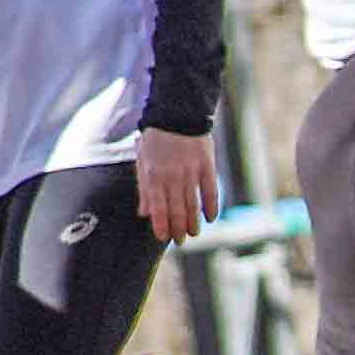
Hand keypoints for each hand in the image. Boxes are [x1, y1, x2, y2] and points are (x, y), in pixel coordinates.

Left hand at [135, 129, 218, 244]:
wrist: (177, 113)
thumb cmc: (156, 139)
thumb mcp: (143, 161)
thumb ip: (144, 188)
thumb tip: (144, 213)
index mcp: (153, 175)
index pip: (158, 207)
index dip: (161, 225)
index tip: (163, 237)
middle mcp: (172, 176)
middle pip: (176, 209)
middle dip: (178, 228)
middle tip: (180, 240)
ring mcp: (190, 171)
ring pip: (192, 204)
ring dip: (193, 222)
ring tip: (194, 233)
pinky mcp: (207, 165)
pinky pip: (210, 191)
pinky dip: (211, 206)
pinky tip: (211, 218)